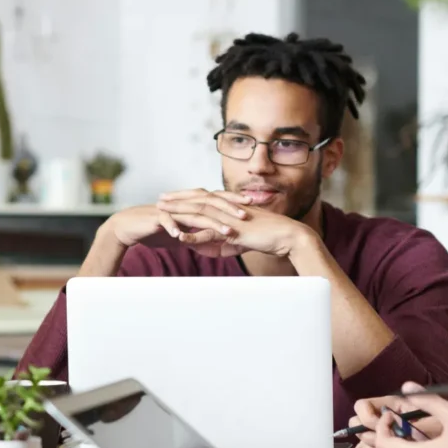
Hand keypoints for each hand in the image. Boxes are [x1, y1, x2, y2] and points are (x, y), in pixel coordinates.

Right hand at [103, 192, 249, 248]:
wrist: (128, 227)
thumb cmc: (154, 230)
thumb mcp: (179, 233)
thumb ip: (194, 234)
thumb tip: (210, 241)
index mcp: (190, 205)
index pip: (216, 200)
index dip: (234, 201)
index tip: (252, 206)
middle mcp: (183, 204)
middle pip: (210, 203)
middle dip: (229, 209)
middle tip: (246, 216)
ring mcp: (170, 209)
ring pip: (193, 213)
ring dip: (211, 223)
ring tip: (226, 231)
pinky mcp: (156, 217)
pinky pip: (167, 221)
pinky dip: (175, 228)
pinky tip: (183, 236)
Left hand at [155, 190, 312, 258]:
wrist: (287, 236)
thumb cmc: (267, 237)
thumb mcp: (240, 241)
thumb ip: (223, 244)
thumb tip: (210, 250)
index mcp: (229, 207)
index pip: (203, 198)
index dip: (186, 197)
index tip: (170, 197)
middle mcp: (228, 209)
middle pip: (197, 200)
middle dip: (177, 200)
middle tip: (159, 199)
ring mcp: (230, 218)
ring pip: (200, 213)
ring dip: (180, 213)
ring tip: (162, 213)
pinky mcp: (234, 231)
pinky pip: (211, 234)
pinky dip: (195, 236)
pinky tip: (180, 238)